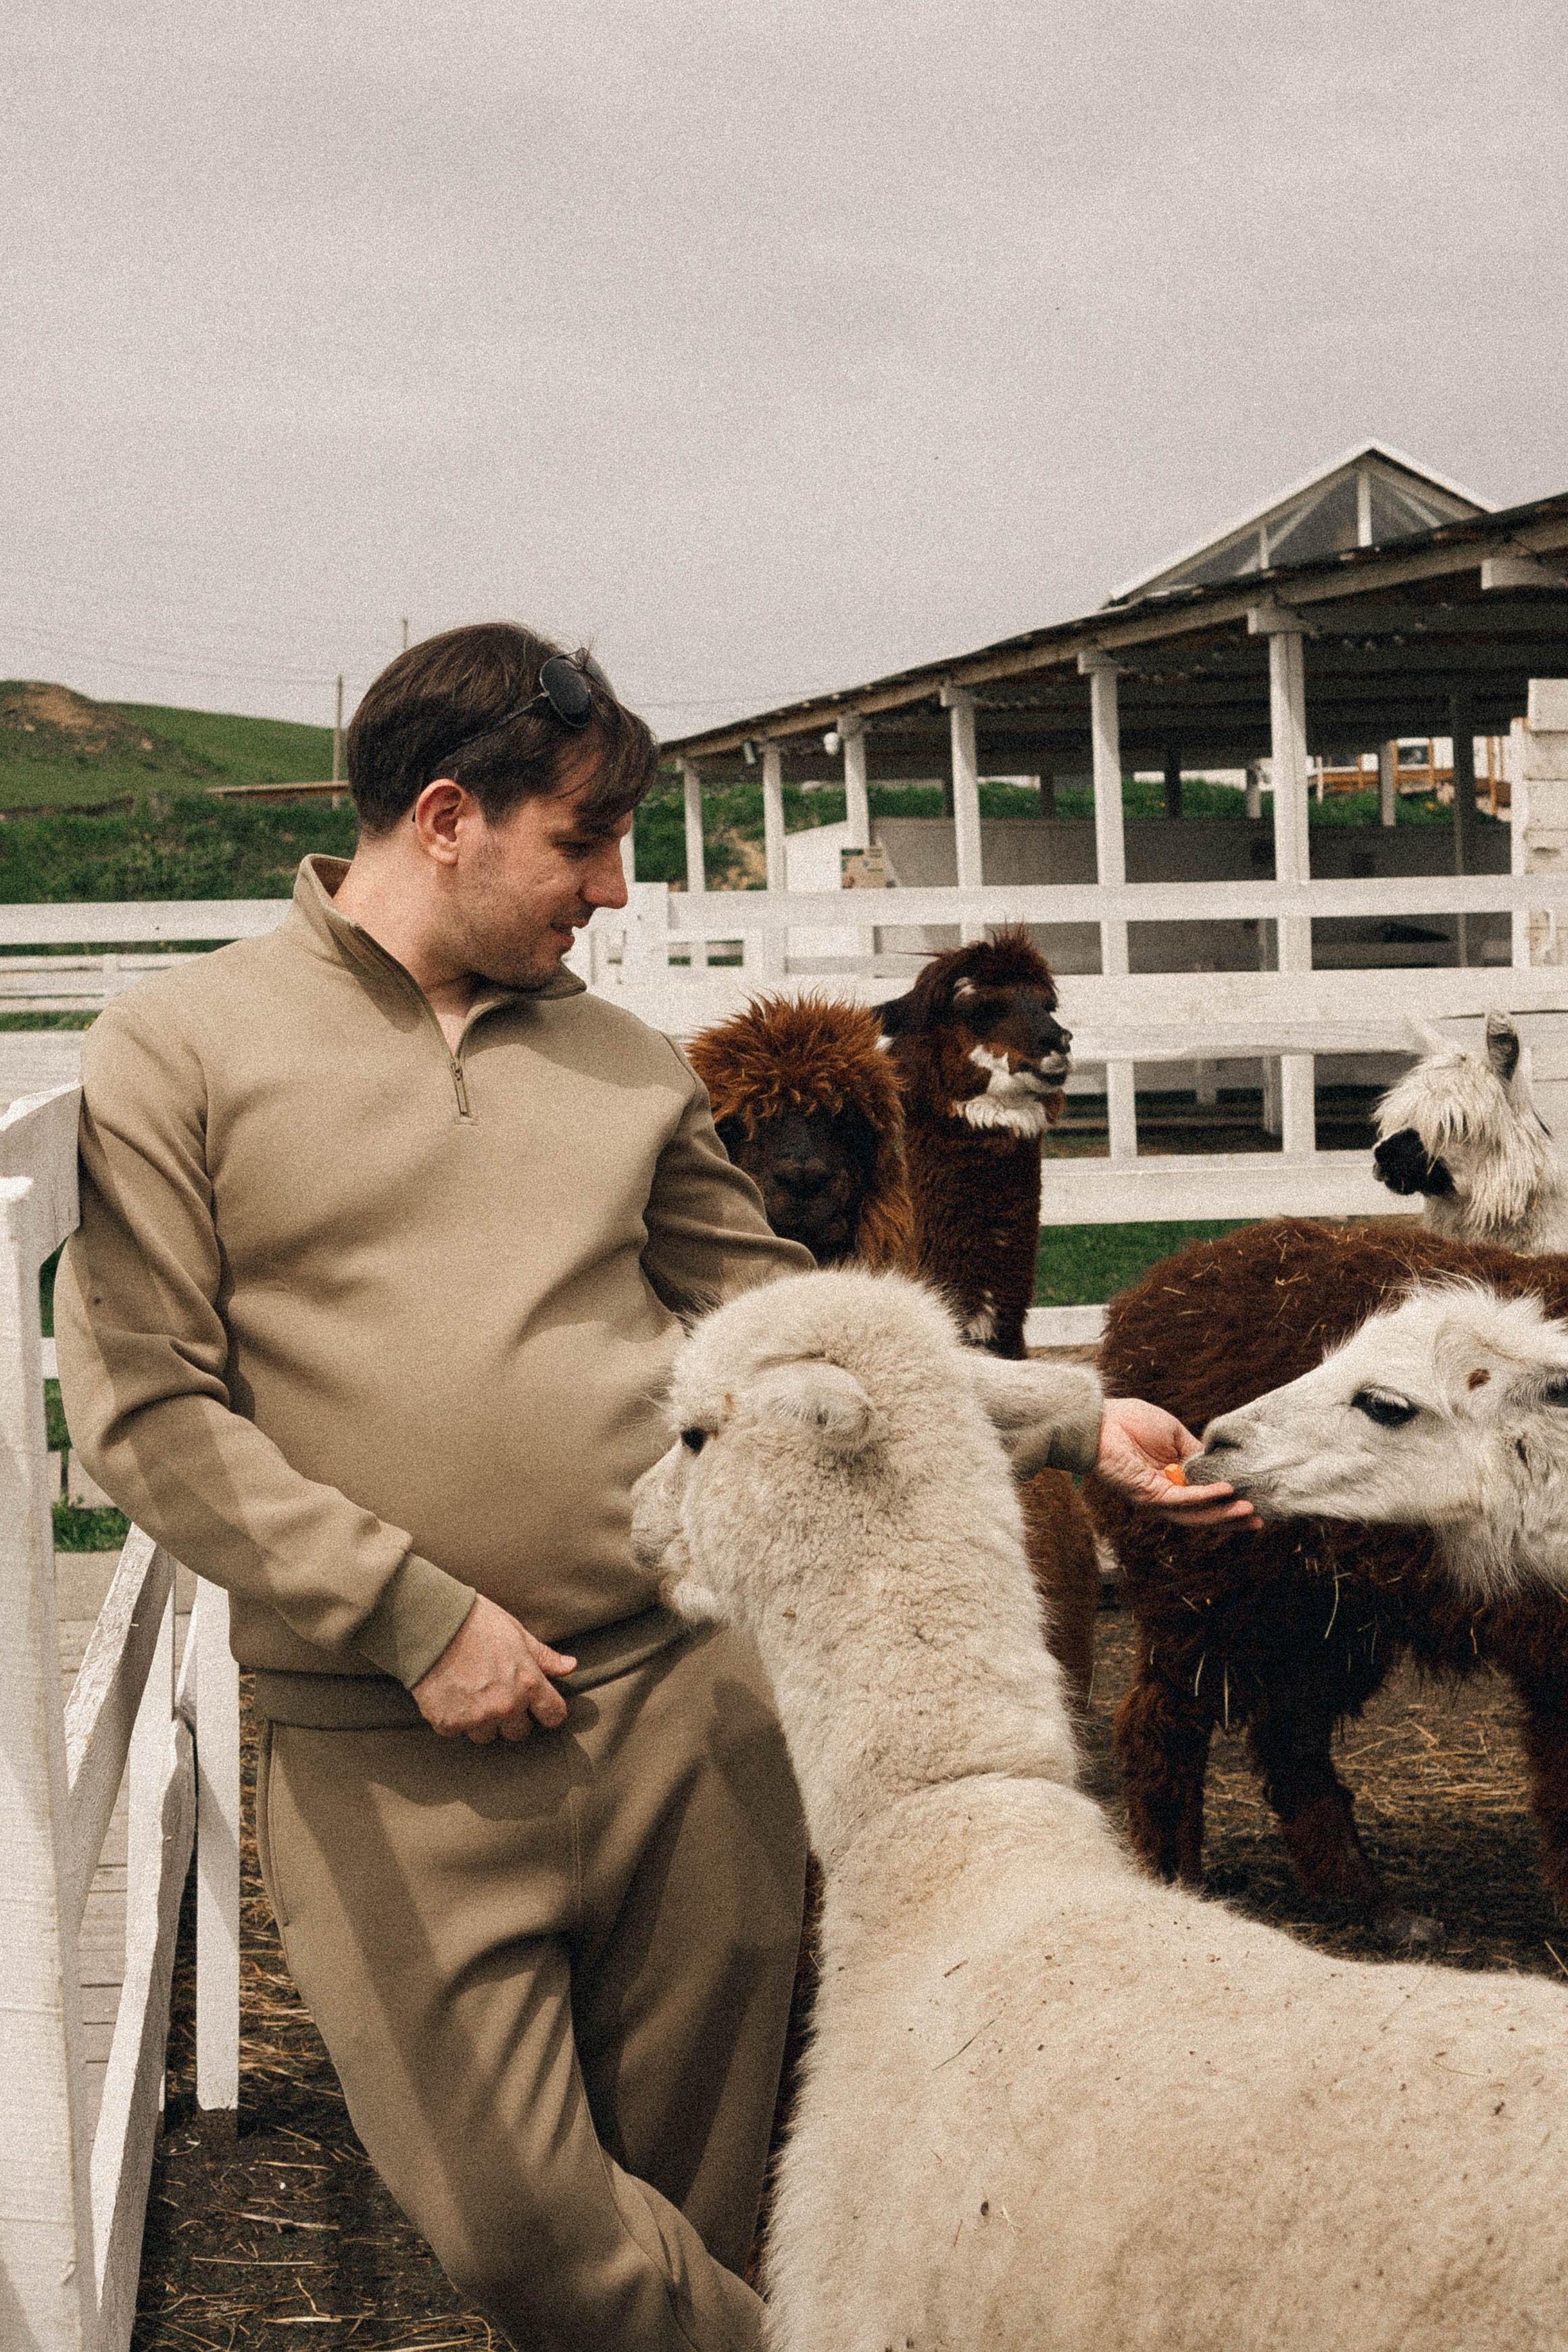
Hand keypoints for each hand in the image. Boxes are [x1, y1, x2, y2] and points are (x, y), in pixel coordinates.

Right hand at [411, 1594, 577, 1743]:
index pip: (554, 1715)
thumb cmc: (475, 1622)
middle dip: (511, 1717)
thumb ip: (543, 1657)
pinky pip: (458, 1731)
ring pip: (487, 1735)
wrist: (430, 1623)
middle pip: (519, 1732)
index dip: (548, 1710)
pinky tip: (450, 1694)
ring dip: (482, 1720)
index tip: (540, 1707)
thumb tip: (570, 1667)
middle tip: (496, 1692)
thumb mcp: (517, 1633)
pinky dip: (455, 1718)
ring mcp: (476, 1717)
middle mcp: (505, 1705)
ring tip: (470, 1692)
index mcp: (528, 1683)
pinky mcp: (448, 1723)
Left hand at [1095, 1397, 1261, 1531]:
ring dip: (1223, 1512)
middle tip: (1259, 1521)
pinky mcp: (1147, 1494)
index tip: (1256, 1502)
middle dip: (1231, 1518)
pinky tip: (1226, 1491)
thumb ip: (1195, 1451)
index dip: (1229, 1502)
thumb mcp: (1175, 1434)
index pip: (1205, 1498)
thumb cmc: (1132, 1421)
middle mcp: (1166, 1494)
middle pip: (1203, 1514)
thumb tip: (1218, 1464)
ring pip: (1194, 1513)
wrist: (1101, 1419)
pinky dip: (1205, 1496)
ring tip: (1249, 1510)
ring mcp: (1156, 1497)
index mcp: (1173, 1480)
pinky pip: (1181, 1499)